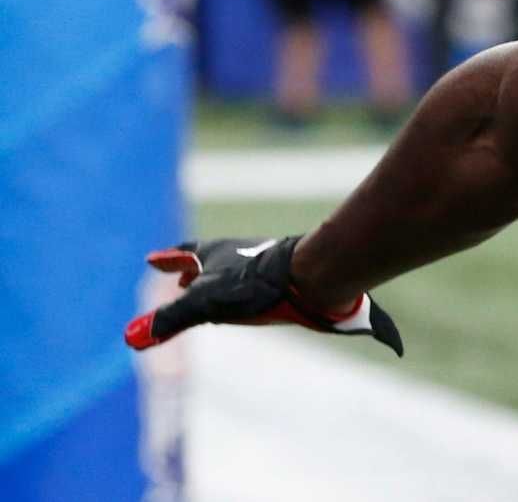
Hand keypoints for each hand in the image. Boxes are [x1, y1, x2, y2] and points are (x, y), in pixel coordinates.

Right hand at [124, 235, 402, 354]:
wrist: (315, 276)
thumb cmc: (258, 285)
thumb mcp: (205, 304)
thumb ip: (170, 320)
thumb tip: (129, 337)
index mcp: (216, 254)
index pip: (185, 254)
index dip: (169, 259)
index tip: (152, 259)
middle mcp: (240, 254)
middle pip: (211, 261)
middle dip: (194, 271)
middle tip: (181, 278)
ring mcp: (265, 264)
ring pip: (237, 270)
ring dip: (222, 280)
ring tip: (218, 292)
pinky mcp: (289, 278)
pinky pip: (263, 283)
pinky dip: (251, 292)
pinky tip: (261, 303)